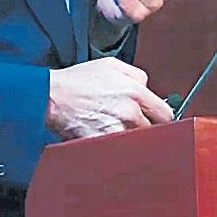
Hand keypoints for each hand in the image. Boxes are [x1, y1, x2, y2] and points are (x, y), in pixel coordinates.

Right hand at [46, 58, 174, 138]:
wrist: (51, 96)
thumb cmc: (78, 80)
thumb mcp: (111, 65)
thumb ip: (136, 75)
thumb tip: (148, 88)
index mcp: (135, 92)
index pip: (164, 114)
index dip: (160, 117)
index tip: (155, 119)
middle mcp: (129, 112)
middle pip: (152, 131)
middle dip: (144, 127)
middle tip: (129, 123)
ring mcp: (116, 130)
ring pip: (136, 142)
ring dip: (130, 138)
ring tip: (115, 129)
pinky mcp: (103, 143)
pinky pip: (119, 151)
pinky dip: (116, 148)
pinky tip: (106, 137)